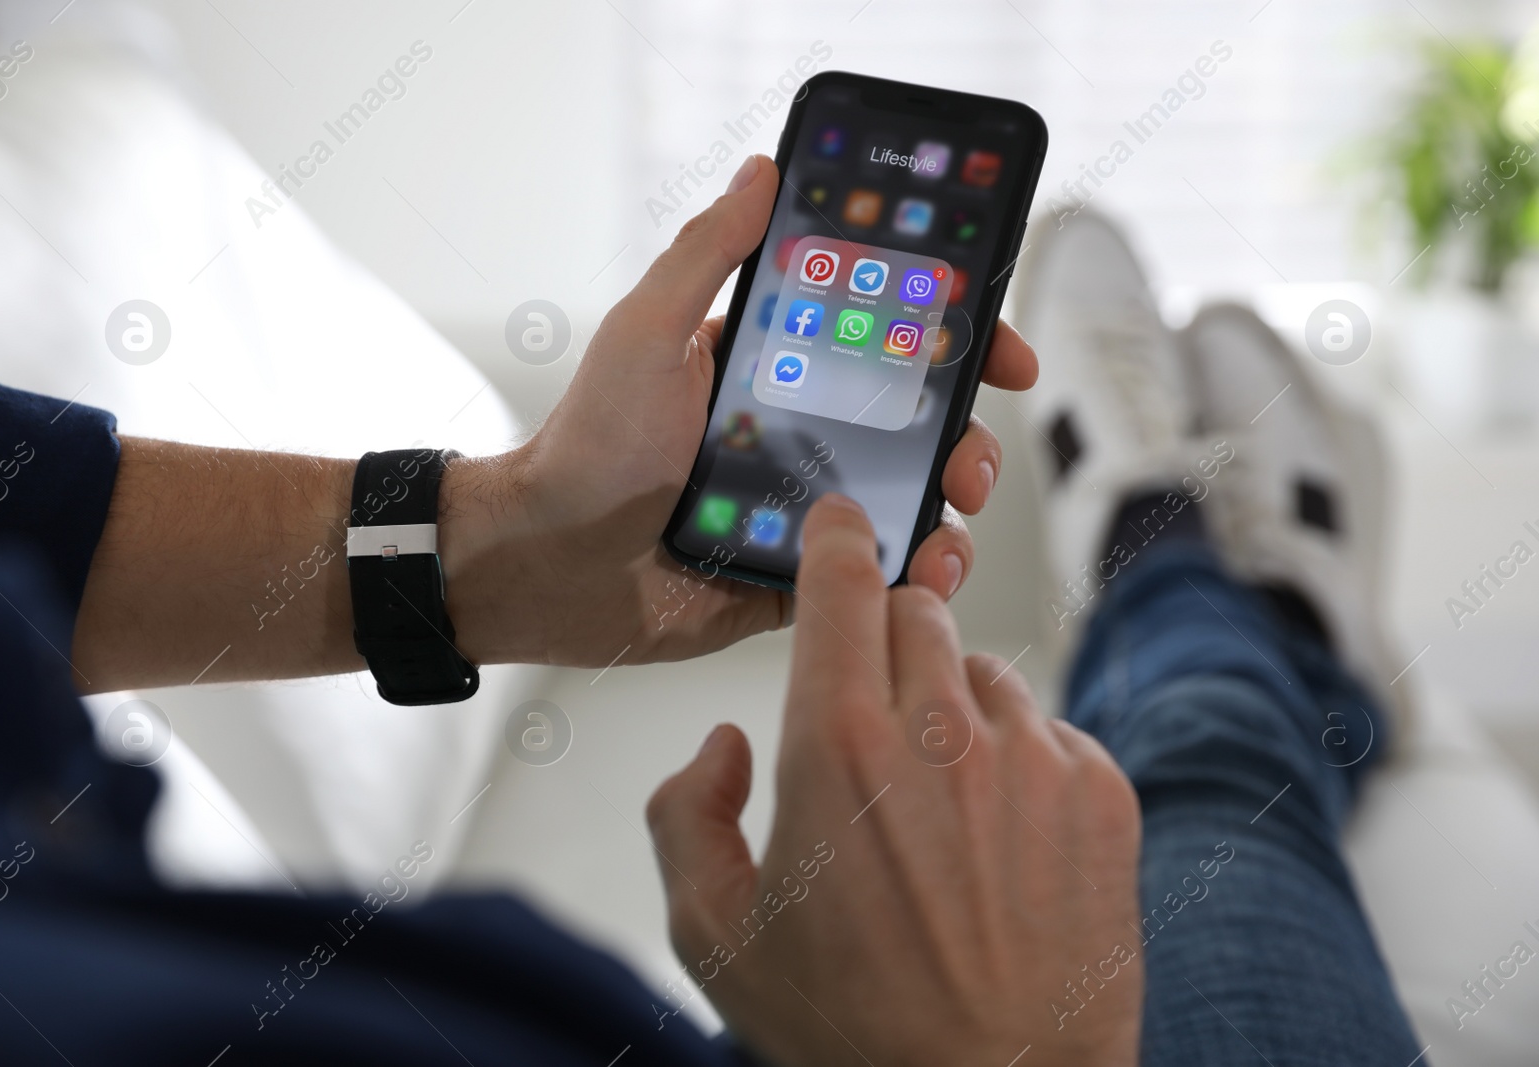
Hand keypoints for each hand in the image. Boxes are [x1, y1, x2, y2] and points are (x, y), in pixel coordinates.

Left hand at [440, 154, 1038, 667]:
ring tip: (948, 519)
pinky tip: (919, 573)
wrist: (548, 564)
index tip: (999, 352)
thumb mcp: (647, 331)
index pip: (881, 344)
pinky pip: (871, 574)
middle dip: (965, 435)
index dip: (950, 342)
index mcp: (773, 372)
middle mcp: (797, 435)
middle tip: (972, 457)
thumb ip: (708, 253)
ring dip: (949, 507)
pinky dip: (909, 574)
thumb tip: (764, 170)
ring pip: (907, 501)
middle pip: (915, 427)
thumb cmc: (586, 444)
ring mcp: (802, 507)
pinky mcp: (798, 577)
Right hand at [646, 496, 1142, 1066]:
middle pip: (915, 608)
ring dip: (950, 707)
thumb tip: (722, 746)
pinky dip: (1017, 760)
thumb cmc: (854, 1027)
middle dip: (884, 638)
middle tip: (868, 718)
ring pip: (981, 670)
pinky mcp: (1101, 791)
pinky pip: (1049, 729)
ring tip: (934, 808)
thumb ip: (684, 816)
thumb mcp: (714, 937)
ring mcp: (1033, 757)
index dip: (835, 534)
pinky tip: (996, 840)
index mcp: (836, 746)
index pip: (840, 579)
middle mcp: (940, 732)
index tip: (838, 520)